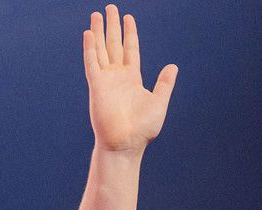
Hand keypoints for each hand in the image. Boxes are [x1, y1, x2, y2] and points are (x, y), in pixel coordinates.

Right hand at [83, 6, 176, 155]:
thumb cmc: (142, 129)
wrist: (125, 144)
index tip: (128, 18)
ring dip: (98, 32)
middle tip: (110, 8)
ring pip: (101, 50)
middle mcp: (117, 77)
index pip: (130, 50)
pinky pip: (92, 63)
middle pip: (113, 45)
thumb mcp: (159, 102)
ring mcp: (105, 80)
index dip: (129, 33)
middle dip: (112, 27)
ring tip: (96, 14)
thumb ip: (164, 83)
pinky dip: (90, 48)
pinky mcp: (96, 86)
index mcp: (132, 79)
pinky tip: (88, 34)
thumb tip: (172, 66)